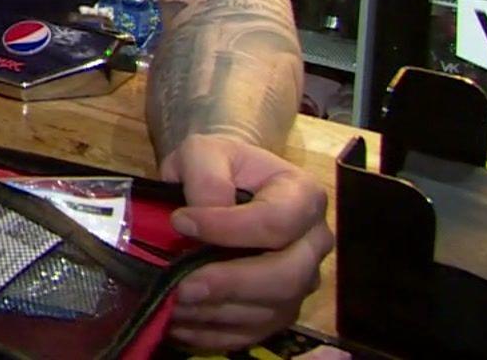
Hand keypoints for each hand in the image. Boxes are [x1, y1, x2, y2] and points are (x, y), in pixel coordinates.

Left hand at [160, 133, 333, 352]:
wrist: (227, 183)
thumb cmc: (219, 165)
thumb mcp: (205, 152)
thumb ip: (206, 176)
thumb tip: (203, 214)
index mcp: (303, 196)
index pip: (276, 222)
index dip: (228, 228)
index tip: (181, 222)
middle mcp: (313, 243)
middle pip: (286, 276)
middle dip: (231, 284)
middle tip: (182, 285)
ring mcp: (301, 281)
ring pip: (270, 311)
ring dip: (218, 312)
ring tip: (173, 303)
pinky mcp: (280, 310)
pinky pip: (254, 333)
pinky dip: (215, 334)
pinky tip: (181, 323)